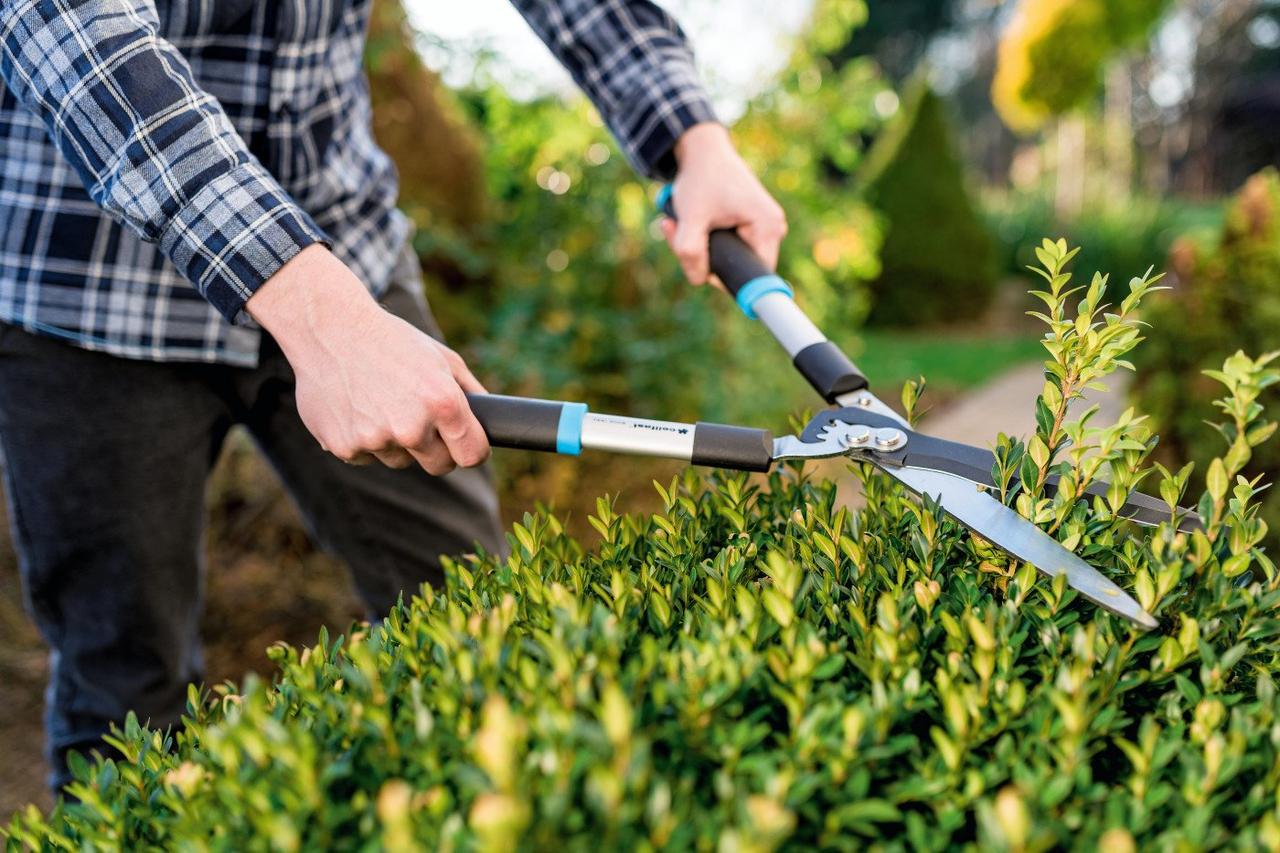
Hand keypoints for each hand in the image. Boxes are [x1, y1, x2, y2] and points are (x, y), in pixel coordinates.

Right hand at [246, 245, 490, 473]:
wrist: (329, 329)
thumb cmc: (392, 340)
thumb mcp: (441, 357)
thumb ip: (471, 391)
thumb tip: (492, 419)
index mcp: (443, 403)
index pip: (472, 456)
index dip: (473, 450)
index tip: (467, 445)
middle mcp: (411, 427)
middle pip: (439, 466)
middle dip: (436, 449)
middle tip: (421, 421)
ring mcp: (376, 440)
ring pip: (400, 460)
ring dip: (396, 442)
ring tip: (380, 402)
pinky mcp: (344, 448)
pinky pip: (367, 456)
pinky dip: (364, 439)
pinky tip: (356, 407)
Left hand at [660, 122, 786, 284]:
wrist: (702, 150)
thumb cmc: (700, 178)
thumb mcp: (691, 216)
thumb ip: (690, 251)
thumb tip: (699, 280)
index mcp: (768, 229)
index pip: (751, 277)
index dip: (722, 279)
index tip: (698, 265)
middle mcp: (774, 230)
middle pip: (738, 268)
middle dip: (704, 260)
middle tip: (676, 233)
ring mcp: (764, 228)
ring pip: (730, 259)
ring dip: (700, 250)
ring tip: (677, 223)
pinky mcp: (752, 226)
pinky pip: (729, 248)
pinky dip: (705, 241)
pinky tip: (688, 223)